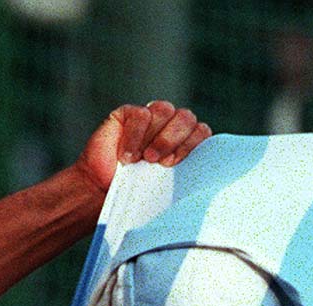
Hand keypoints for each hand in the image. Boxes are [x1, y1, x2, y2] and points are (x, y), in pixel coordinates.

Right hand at [75, 101, 210, 194]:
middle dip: (175, 140)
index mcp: (185, 141)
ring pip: (166, 109)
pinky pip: (141, 115)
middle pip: (187, 117)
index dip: (192, 146)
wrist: (103, 190)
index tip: (177, 166)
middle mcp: (170, 125)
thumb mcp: (169, 184)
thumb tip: (209, 174)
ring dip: (157, 137)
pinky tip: (127, 156)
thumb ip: (188, 171)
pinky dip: (135, 136)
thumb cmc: (139, 190)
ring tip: (144, 159)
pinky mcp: (128, 113)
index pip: (202, 131)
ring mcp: (150, 117)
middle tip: (160, 163)